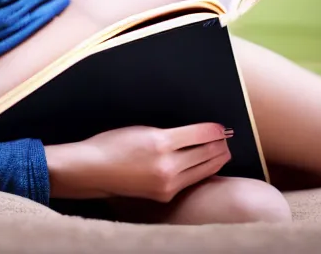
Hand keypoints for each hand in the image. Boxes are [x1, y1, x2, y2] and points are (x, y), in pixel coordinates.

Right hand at [45, 123, 232, 202]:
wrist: (94, 170)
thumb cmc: (114, 144)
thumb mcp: (144, 129)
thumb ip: (171, 131)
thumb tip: (195, 133)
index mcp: (161, 141)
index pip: (200, 134)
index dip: (214, 129)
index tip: (220, 126)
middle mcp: (167, 164)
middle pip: (206, 153)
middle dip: (220, 143)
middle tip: (227, 136)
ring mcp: (167, 182)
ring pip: (203, 169)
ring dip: (216, 158)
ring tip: (223, 150)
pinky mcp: (165, 194)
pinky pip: (191, 181)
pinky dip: (202, 171)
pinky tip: (207, 165)